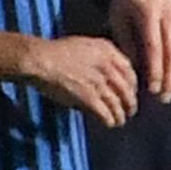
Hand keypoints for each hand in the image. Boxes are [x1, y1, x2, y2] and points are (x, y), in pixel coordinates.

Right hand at [22, 33, 137, 128]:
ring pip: (117, 104)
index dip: (132, 85)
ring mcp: (98, 82)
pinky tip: (109, 124)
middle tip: (130, 111)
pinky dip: (109, 120)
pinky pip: (105, 113)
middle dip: (130, 103)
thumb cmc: (54, 52)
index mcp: (106, 50)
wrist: (38, 59)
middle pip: (127, 89)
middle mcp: (106, 66)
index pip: (129, 70)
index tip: (131, 92)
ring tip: (119, 121)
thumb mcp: (83, 46)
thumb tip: (108, 76)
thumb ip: (99, 58)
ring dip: (120, 115)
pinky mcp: (88, 97)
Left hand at [101, 0, 170, 100]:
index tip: (152, 90)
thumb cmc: (122, 3)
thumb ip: (126, 43)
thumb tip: (136, 70)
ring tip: (169, 94)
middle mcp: (167, 16)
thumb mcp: (117, 19)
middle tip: (162, 99)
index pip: (154, 47)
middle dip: (169, 78)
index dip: (155, 70)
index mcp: (148, 13)